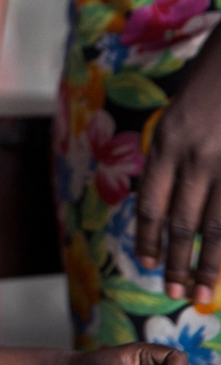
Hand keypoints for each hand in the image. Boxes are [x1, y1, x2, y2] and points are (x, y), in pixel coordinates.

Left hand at [136, 29, 220, 302]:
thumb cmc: (217, 73)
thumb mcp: (183, 111)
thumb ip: (175, 152)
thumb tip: (171, 194)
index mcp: (168, 141)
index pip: (152, 202)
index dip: (150, 237)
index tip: (150, 262)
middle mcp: (195, 156)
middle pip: (183, 221)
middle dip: (178, 260)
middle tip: (177, 291)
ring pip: (216, 225)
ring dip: (209, 263)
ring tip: (203, 291)